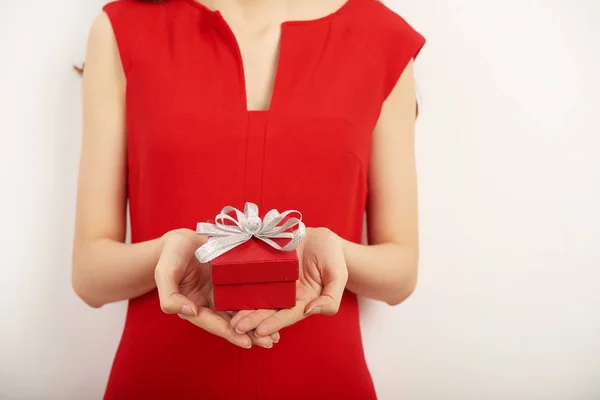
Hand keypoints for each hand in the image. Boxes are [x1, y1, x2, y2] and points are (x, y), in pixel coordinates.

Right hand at [154, 229, 279, 347]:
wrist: (183, 238)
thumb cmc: (170, 256)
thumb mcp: (164, 274)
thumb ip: (170, 297)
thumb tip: (191, 313)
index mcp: (193, 306)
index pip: (212, 323)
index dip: (229, 333)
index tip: (246, 343)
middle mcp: (210, 303)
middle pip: (231, 321)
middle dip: (250, 333)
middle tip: (270, 342)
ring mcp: (223, 293)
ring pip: (242, 310)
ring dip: (259, 322)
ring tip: (277, 334)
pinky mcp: (233, 281)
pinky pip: (247, 292)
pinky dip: (260, 302)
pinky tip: (275, 307)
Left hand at [230, 227, 347, 336]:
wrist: (322, 236)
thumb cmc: (333, 257)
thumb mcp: (338, 276)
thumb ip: (331, 298)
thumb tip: (312, 311)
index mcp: (303, 301)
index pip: (287, 316)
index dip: (274, 323)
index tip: (259, 331)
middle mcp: (286, 295)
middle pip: (267, 310)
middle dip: (252, 319)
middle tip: (236, 326)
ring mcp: (274, 282)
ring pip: (256, 297)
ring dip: (242, 307)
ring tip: (228, 315)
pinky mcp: (264, 267)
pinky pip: (251, 277)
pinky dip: (239, 285)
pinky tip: (227, 291)